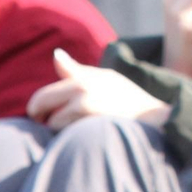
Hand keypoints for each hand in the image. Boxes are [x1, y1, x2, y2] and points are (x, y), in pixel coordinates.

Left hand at [27, 50, 170, 131]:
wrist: (154, 119)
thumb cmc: (127, 99)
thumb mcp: (104, 78)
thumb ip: (76, 71)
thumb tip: (55, 53)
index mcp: (83, 78)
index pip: (42, 95)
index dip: (37, 108)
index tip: (41, 115)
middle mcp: (82, 88)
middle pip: (39, 105)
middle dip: (40, 117)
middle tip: (49, 125)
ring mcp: (85, 105)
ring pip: (52, 124)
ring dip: (59, 130)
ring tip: (80, 129)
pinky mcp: (88, 123)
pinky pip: (65, 135)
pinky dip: (70, 138)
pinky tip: (86, 136)